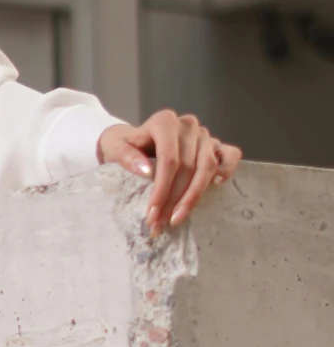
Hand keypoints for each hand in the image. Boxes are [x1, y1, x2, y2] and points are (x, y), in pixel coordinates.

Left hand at [97, 111, 241, 231]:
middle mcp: (187, 126)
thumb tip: (146, 171)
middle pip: (187, 167)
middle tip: (160, 224)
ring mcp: (204, 135)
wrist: (134, 141)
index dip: (162, 189)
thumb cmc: (124, 146)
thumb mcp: (115, 148)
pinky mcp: (215, 144)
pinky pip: (230, 154)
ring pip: (206, 167)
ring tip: (178, 218)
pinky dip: (228, 169)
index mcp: (164, 122)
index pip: (169, 160)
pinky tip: (217, 186)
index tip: (152, 213)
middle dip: (174, 200)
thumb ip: (125, 156)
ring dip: (194, 196)